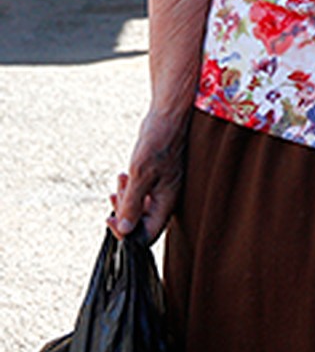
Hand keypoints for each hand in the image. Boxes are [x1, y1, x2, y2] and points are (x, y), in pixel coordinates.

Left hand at [108, 109, 188, 242]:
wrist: (168, 117)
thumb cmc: (158, 143)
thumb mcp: (140, 175)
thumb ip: (132, 205)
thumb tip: (124, 231)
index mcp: (168, 202)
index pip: (148, 234)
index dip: (127, 234)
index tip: (110, 220)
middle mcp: (167, 198)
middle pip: (143, 222)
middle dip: (124, 213)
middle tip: (113, 198)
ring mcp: (163, 187)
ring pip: (141, 207)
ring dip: (125, 199)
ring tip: (120, 181)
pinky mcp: (158, 177)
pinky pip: (142, 192)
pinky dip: (130, 189)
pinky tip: (124, 176)